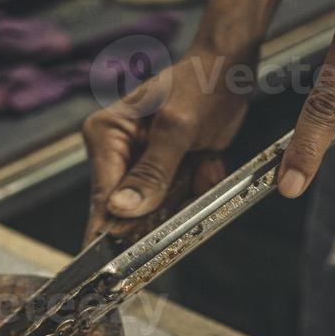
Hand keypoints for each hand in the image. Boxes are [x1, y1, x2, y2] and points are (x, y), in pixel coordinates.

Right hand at [82, 49, 254, 240]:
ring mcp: (142, 165)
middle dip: (164, 204)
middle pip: (129, 209)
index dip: (111, 230)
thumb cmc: (201, 84)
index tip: (113, 265)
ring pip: (157, 209)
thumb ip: (152, 171)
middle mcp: (117, 153)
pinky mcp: (165, 171)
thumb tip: (122, 210)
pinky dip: (197, 188)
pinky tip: (207, 160)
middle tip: (185, 182)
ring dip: (186, 192)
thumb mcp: (178, 128)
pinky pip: (178, 201)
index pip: (103, 195)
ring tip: (201, 159)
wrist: (230, 70)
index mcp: (106, 135)